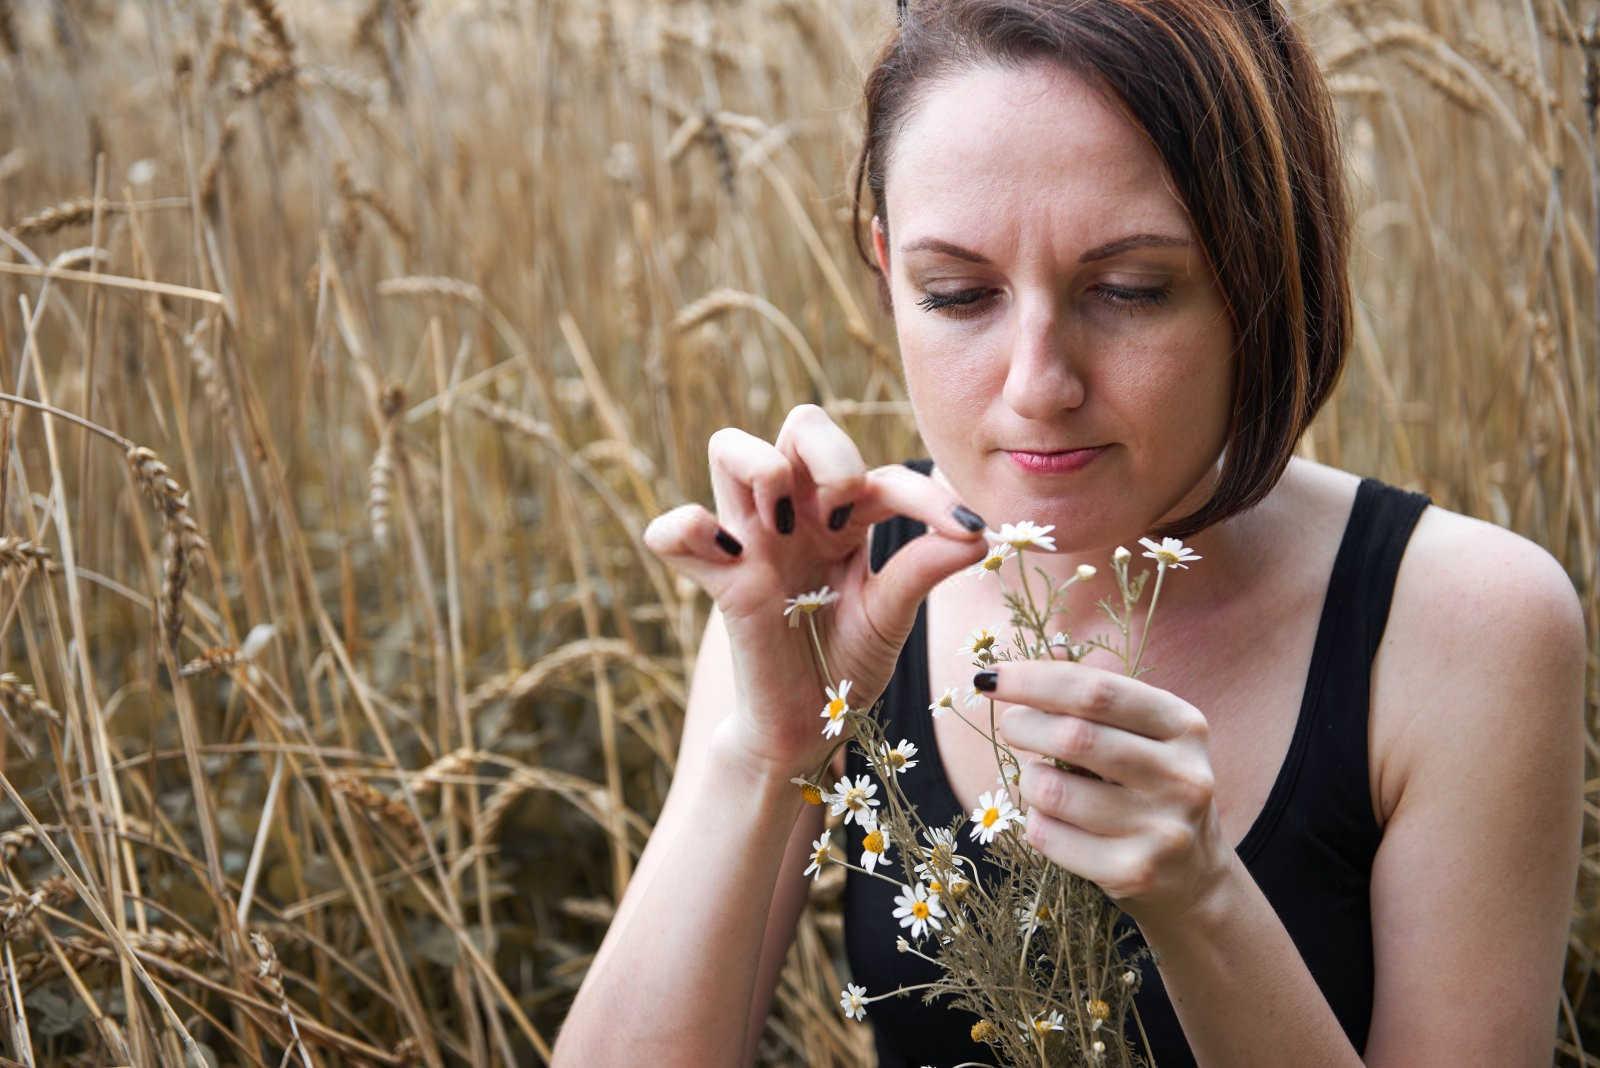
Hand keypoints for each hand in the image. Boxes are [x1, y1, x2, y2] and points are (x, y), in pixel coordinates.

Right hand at [643, 404, 989, 774]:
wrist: (806, 729)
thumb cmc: (845, 663)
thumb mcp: (891, 615)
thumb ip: (922, 569)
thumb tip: (978, 534)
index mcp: (843, 519)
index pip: (881, 476)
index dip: (925, 494)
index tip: (969, 528)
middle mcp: (796, 516)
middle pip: (799, 424)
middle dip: (831, 449)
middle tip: (848, 504)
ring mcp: (752, 542)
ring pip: (729, 448)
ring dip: (761, 466)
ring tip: (786, 522)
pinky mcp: (719, 580)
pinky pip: (675, 531)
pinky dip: (687, 528)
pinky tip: (732, 557)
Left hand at [986, 659, 1233, 927]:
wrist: (1196, 878)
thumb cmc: (1150, 789)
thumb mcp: (1144, 736)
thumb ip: (1094, 698)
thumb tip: (1026, 662)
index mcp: (1184, 726)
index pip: (1097, 690)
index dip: (1034, 680)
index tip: (988, 677)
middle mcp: (1181, 776)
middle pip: (1073, 736)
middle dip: (1022, 726)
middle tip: (1011, 727)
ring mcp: (1162, 829)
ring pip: (1053, 790)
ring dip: (1029, 779)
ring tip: (1042, 780)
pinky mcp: (1135, 872)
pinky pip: (1048, 835)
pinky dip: (1035, 822)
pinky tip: (1053, 821)